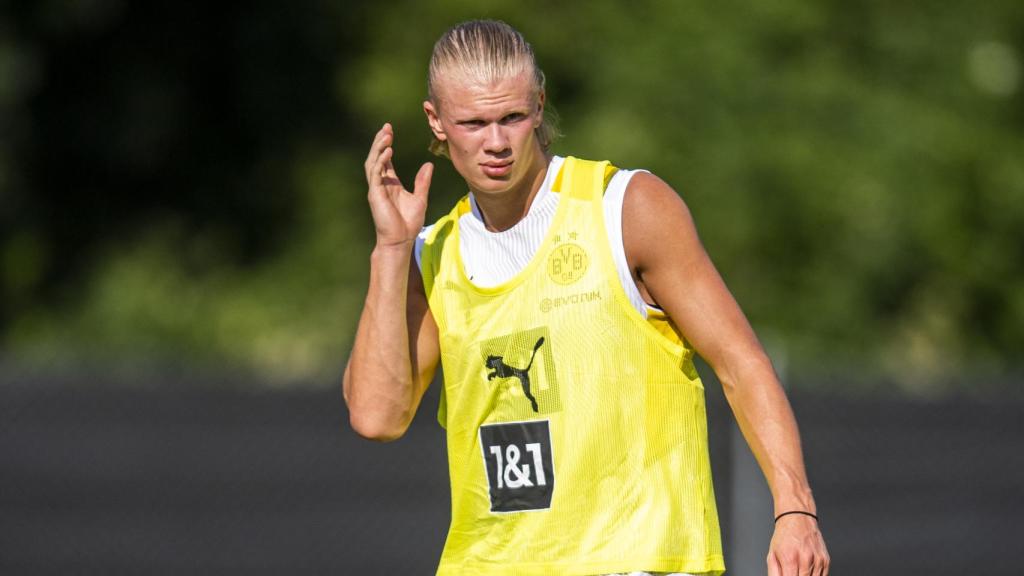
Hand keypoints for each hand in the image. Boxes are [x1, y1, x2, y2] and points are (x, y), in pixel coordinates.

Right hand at [364, 123, 433, 247]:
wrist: (401, 239)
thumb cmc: (408, 222)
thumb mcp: (420, 198)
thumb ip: (423, 182)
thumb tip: (428, 165)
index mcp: (390, 183)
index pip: (386, 159)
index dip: (387, 144)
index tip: (390, 130)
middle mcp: (381, 183)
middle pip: (377, 157)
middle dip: (380, 141)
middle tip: (386, 127)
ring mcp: (377, 188)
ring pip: (373, 162)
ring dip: (378, 148)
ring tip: (385, 134)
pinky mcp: (375, 194)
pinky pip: (376, 174)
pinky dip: (381, 162)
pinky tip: (387, 152)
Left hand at [767, 514, 829, 575]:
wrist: (798, 518)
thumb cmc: (784, 535)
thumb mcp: (772, 553)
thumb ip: (774, 572)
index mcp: (790, 558)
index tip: (787, 575)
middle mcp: (806, 559)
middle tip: (792, 571)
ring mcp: (818, 560)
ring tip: (799, 569)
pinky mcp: (825, 560)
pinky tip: (807, 570)